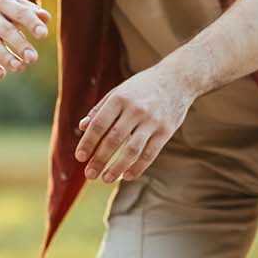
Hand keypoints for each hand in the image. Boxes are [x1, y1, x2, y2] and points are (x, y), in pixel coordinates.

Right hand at [0, 0, 50, 79]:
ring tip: (20, 68)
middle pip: (6, 31)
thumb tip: (46, 19)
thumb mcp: (12, 5)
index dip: (32, 23)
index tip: (43, 35)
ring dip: (6, 57)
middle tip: (33, 59)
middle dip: (20, 45)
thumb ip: (31, 11)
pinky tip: (0, 75)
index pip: (20, 13)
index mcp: (3, 3)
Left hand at [74, 67, 196, 182]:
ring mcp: (152, 121)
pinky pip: (150, 153)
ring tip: (106, 179)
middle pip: (113, 140)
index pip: (99, 124)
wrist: (177, 79)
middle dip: (99, 159)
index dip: (88, 142)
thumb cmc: (142, 87)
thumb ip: (100, 109)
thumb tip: (82, 128)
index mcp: (119, 99)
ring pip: (132, 150)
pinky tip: (127, 176)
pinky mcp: (166, 131)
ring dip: (117, 167)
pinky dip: (138, 167)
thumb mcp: (118, 91)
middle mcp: (135, 110)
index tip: (80, 157)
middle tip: (89, 174)